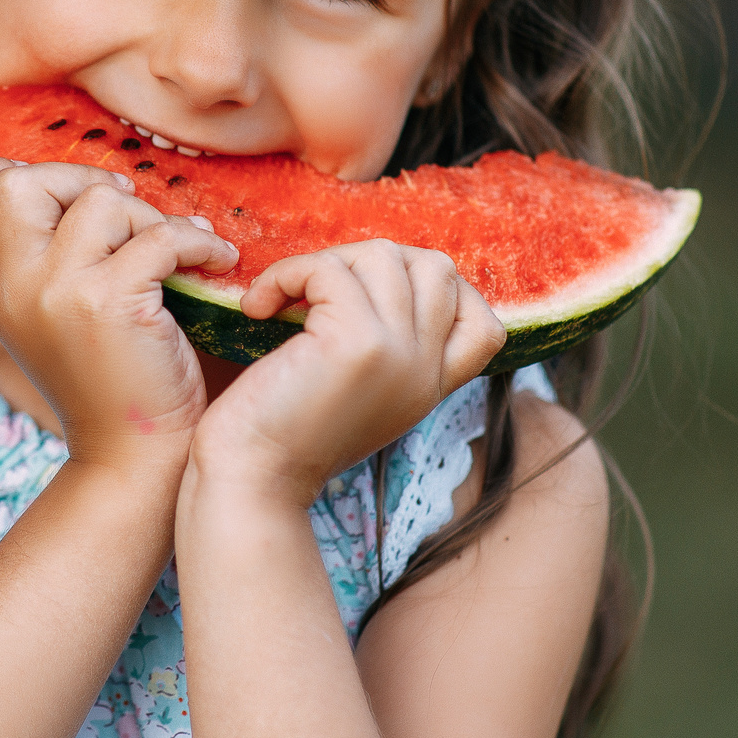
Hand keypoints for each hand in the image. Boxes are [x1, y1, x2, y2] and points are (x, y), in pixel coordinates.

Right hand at [0, 160, 238, 472]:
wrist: (134, 453)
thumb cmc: (106, 376)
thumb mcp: (48, 316)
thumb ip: (42, 260)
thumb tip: (91, 182)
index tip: (47, 192)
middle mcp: (12, 288)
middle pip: (16, 182)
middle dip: (77, 179)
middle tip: (120, 207)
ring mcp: (56, 293)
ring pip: (100, 200)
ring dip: (149, 216)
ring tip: (174, 247)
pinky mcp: (110, 301)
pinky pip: (160, 234)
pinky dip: (198, 242)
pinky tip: (213, 260)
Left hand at [190, 241, 505, 495]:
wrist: (251, 481)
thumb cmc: (286, 433)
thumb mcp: (362, 393)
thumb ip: (391, 349)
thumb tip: (381, 274)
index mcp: (431, 386)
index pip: (486, 323)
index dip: (437, 290)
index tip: (373, 297)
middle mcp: (425, 369)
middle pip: (438, 268)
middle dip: (371, 260)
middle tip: (317, 290)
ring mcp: (399, 353)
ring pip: (383, 256)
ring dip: (325, 262)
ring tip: (284, 297)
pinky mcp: (357, 342)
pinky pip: (329, 269)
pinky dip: (286, 274)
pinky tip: (258, 308)